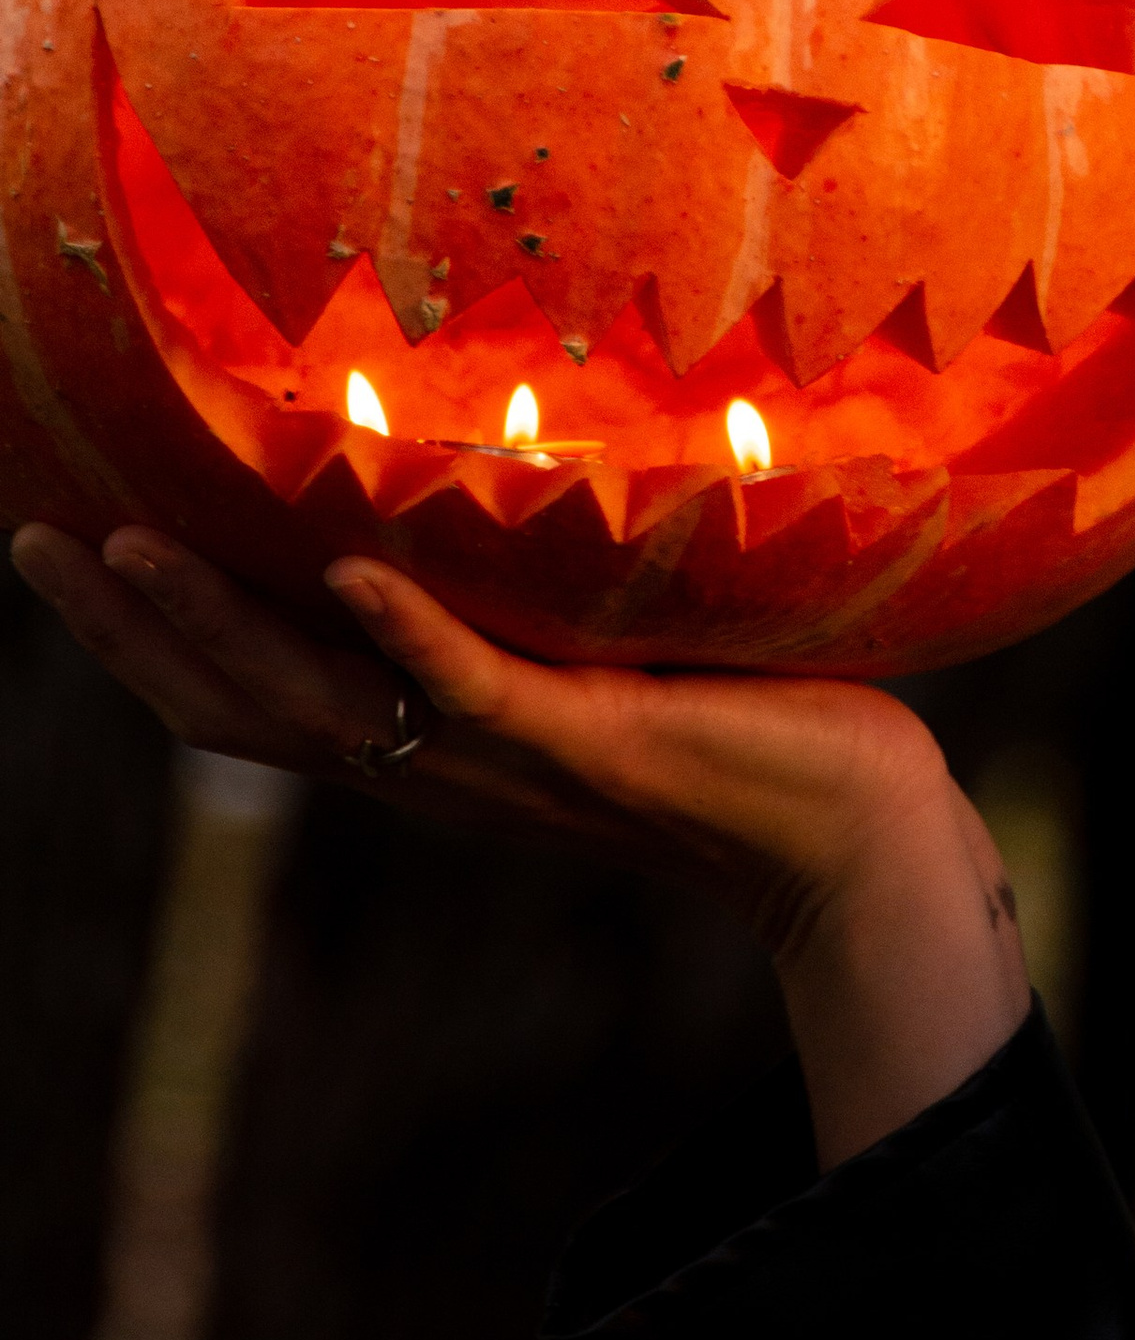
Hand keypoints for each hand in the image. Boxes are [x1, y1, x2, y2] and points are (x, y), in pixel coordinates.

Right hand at [13, 523, 1031, 1165]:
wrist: (847, 827)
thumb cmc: (737, 726)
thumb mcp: (589, 658)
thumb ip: (517, 611)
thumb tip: (457, 512)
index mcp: (422, 749)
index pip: (241, 700)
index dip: (139, 635)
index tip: (58, 543)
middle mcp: (436, 768)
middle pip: (234, 710)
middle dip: (122, 629)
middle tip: (34, 538)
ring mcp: (504, 758)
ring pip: (322, 704)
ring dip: (219, 622)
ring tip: (128, 541)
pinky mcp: (589, 736)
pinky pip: (476, 693)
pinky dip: (410, 634)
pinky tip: (350, 574)